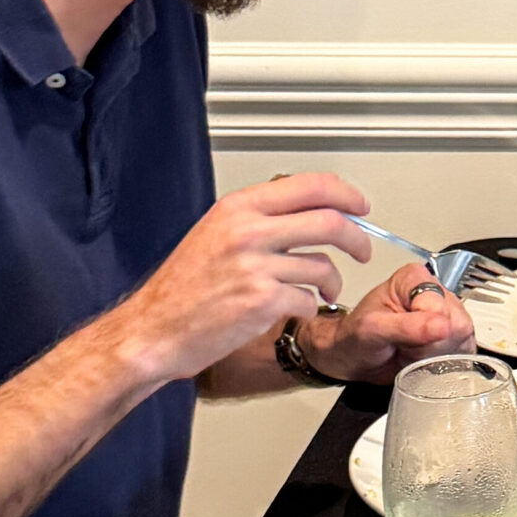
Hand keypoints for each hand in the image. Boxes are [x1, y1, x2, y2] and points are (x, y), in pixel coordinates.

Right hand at [111, 173, 372, 382]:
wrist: (153, 330)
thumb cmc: (182, 288)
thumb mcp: (215, 233)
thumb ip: (259, 218)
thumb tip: (308, 209)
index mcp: (237, 208)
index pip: (310, 186)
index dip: (346, 195)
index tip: (360, 206)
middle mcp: (248, 232)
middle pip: (330, 222)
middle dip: (358, 239)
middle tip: (363, 250)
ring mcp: (256, 267)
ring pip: (323, 266)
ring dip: (331, 282)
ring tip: (322, 290)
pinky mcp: (263, 302)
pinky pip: (309, 300)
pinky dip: (308, 307)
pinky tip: (292, 309)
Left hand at [305, 264, 478, 384]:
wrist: (351, 359)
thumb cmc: (355, 338)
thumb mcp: (372, 329)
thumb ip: (407, 326)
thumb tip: (442, 325)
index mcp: (416, 279)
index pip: (440, 305)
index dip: (425, 327)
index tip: (402, 334)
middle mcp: (436, 294)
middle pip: (456, 324)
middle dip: (431, 345)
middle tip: (405, 345)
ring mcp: (448, 317)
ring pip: (461, 342)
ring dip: (435, 356)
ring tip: (411, 350)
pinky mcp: (455, 339)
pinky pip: (462, 355)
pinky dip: (442, 364)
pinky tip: (422, 358)